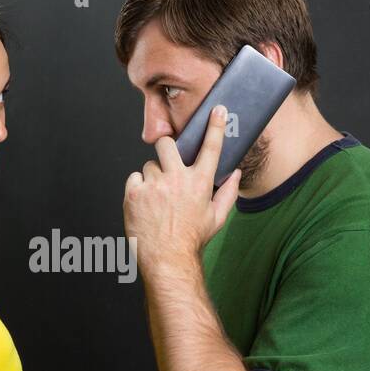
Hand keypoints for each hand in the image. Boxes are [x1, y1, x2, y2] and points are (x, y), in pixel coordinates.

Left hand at [122, 104, 240, 275]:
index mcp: (200, 183)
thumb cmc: (191, 240)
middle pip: (167, 144)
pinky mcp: (135, 193)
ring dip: (152, 178)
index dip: (215, 126)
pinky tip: (145, 204)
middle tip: (167, 164)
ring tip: (157, 199)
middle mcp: (177, 180)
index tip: (217, 111)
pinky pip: (134, 178)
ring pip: (149, 166)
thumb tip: (235, 174)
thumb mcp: (216, 218)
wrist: (167, 259)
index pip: (211, 148)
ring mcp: (154, 185)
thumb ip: (228, 193)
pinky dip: (138, 188)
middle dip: (166, 149)